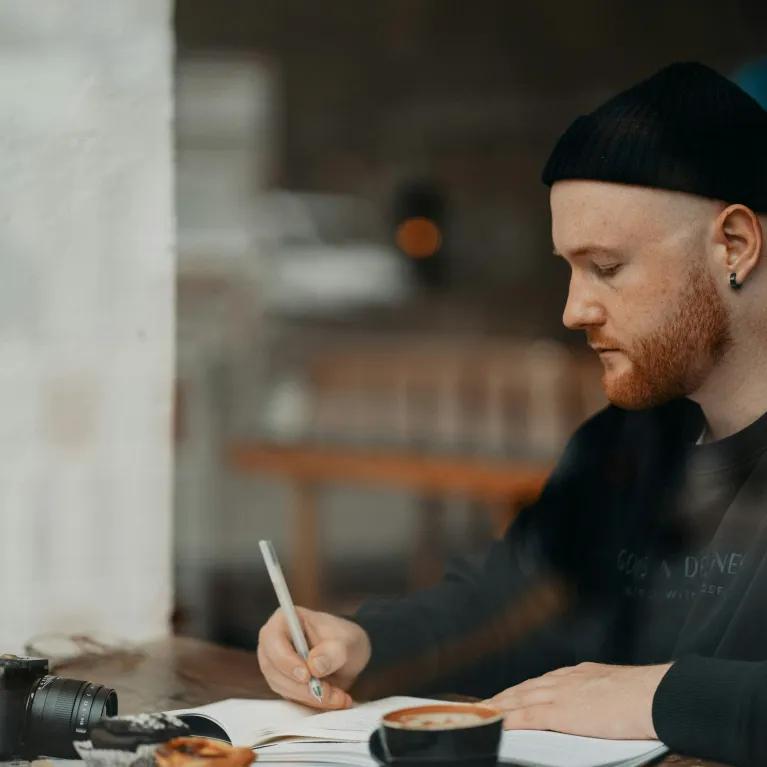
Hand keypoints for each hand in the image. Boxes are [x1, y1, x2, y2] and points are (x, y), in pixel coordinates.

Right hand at [258, 606, 371, 709]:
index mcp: (285, 619)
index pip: (273, 640)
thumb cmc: (345, 639)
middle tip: (329, 691)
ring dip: (310, 696)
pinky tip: (333, 699)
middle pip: (275, 668)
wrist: (349, 654)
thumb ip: (333, 652)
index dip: (286, 660)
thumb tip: (314, 666)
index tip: (307, 675)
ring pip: (283, 687)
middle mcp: (273, 641)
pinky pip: (291, 697)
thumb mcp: (347, 641)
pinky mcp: (282, 682)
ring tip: (338, 695)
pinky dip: (312, 702)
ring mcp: (275, 664)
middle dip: (303, 686)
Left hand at [484, 662, 671, 739]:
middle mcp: (565, 680)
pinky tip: (496, 724)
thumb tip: (599, 710)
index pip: (543, 681)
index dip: (524, 689)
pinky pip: (526, 716)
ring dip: (499, 706)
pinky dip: (509, 720)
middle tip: (487, 703)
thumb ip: (601, 698)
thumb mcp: (616, 689)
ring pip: (519, 699)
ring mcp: (561, 695)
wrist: (654, 695)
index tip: (512, 693)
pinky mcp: (560, 713)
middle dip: (506, 696)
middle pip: (525, 688)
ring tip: (483, 713)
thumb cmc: (646, 696)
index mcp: (580, 674)